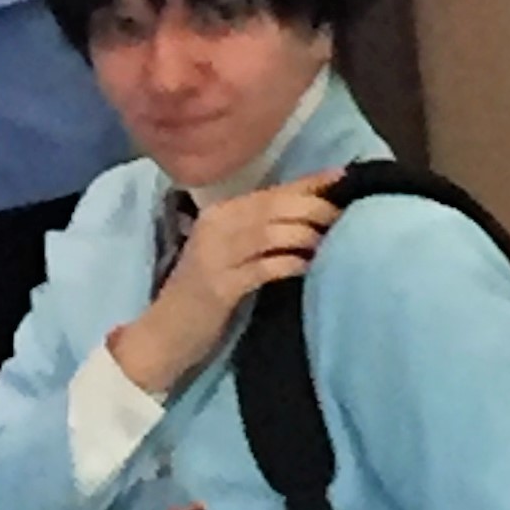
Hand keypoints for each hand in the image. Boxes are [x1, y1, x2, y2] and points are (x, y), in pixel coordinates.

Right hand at [110, 174, 346, 394]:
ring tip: (331, 240)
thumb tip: (312, 218)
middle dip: (312, 207)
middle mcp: (214, 227)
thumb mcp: (229, 254)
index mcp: (218, 214)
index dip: (308, 183)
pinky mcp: (218, 286)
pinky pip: (261, 268)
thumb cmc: (204, 293)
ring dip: (304, 234)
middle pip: (271, 207)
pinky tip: (306, 266)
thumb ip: (259, 234)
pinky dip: (288, 263)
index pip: (270, 192)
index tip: (343, 176)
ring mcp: (214, 256)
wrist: (165, 332)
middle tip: (342, 215)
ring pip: (268, 233)